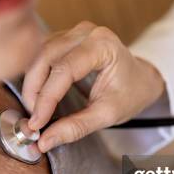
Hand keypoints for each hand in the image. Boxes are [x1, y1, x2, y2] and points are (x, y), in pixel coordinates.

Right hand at [23, 21, 165, 152]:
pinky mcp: (64, 39)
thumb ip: (76, 127)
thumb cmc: (130, 93)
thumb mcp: (107, 115)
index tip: (37, 123)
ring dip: (32, 84)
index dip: (47, 98)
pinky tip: (38, 96)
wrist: (140, 80)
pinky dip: (36, 77)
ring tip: (35, 110)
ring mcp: (74, 33)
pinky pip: (41, 55)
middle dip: (34, 90)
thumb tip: (44, 141)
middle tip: (34, 119)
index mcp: (103, 46)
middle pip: (46, 56)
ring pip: (39, 54)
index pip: (65, 69)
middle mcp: (86, 32)